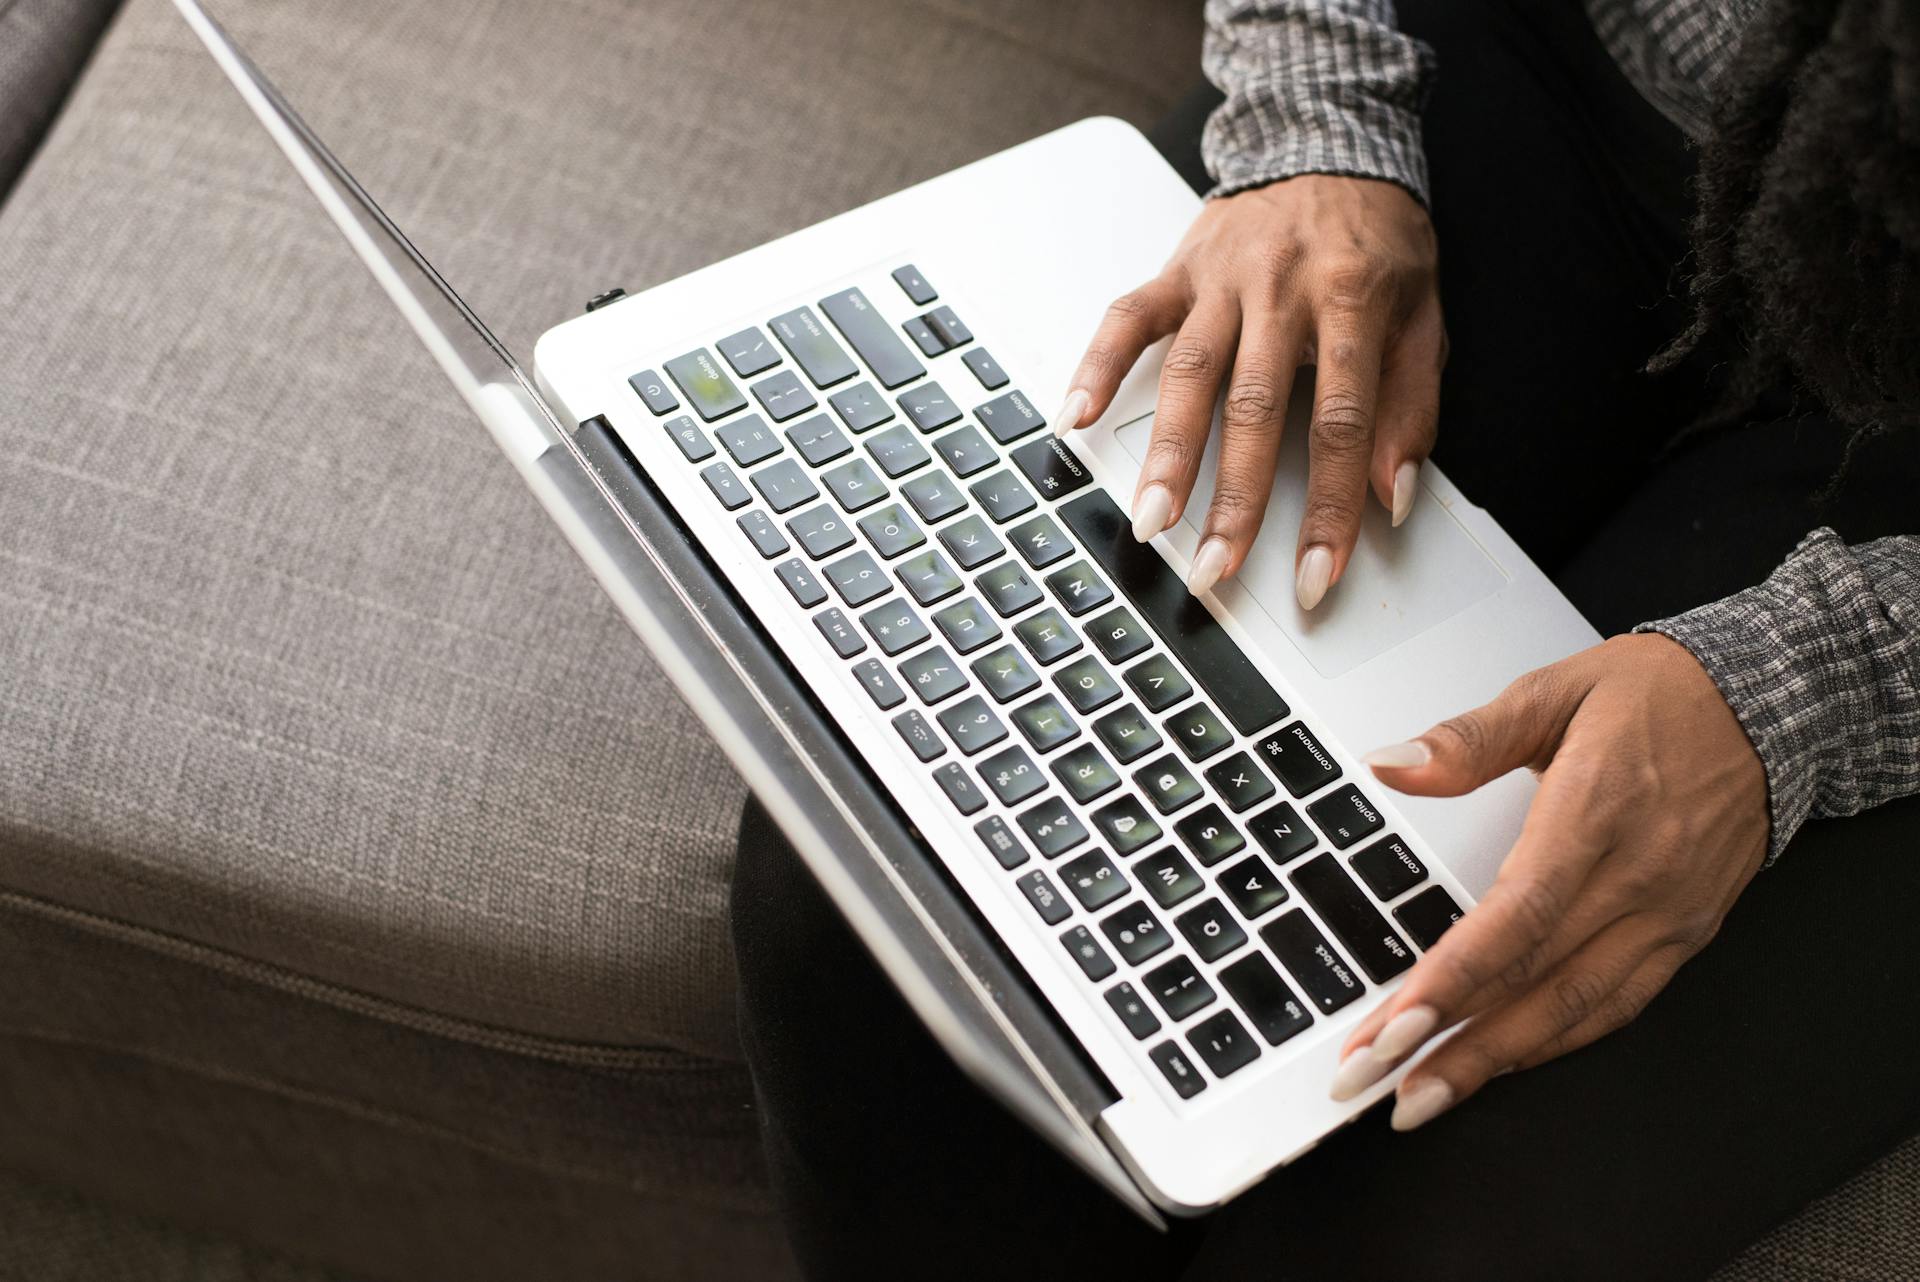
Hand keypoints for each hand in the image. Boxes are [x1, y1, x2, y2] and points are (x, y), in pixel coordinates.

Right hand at [1056, 175, 1442, 607]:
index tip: (1315, 578)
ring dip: (1166, 453)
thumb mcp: (1424, 315)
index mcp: (1352, 301)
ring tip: (1149, 520)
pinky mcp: (1178, 270)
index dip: (1332, 508)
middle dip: (1234, 499)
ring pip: (1190, 373)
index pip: (1342, 424)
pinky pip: (1128, 318)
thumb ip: (1412, 406)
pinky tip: (1071, 419)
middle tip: (1212, 568)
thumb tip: (1393, 496)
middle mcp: (1282, 289)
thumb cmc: (1378, 239)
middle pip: (1255, 409)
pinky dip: (1096, 367)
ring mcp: (1222, 279)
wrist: (1330, 142)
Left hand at [1329, 634, 1769, 1129]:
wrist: (1767, 704)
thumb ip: (1468, 738)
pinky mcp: (1688, 934)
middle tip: (1373, 1082)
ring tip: (1423, 1099)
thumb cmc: (1656, 694)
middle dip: (1450, 1041)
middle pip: (1536, 979)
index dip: (1452, 979)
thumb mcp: (1553, 690)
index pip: (1516, 917)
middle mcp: (1639, 875)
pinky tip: (1502, 1063)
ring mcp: (1669, 914)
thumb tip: (1391, 764)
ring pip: (1577, 1009)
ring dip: (1496, 1061)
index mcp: (1596, 811)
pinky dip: (1557, 1042)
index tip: (1394, 1025)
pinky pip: (1618, 1004)